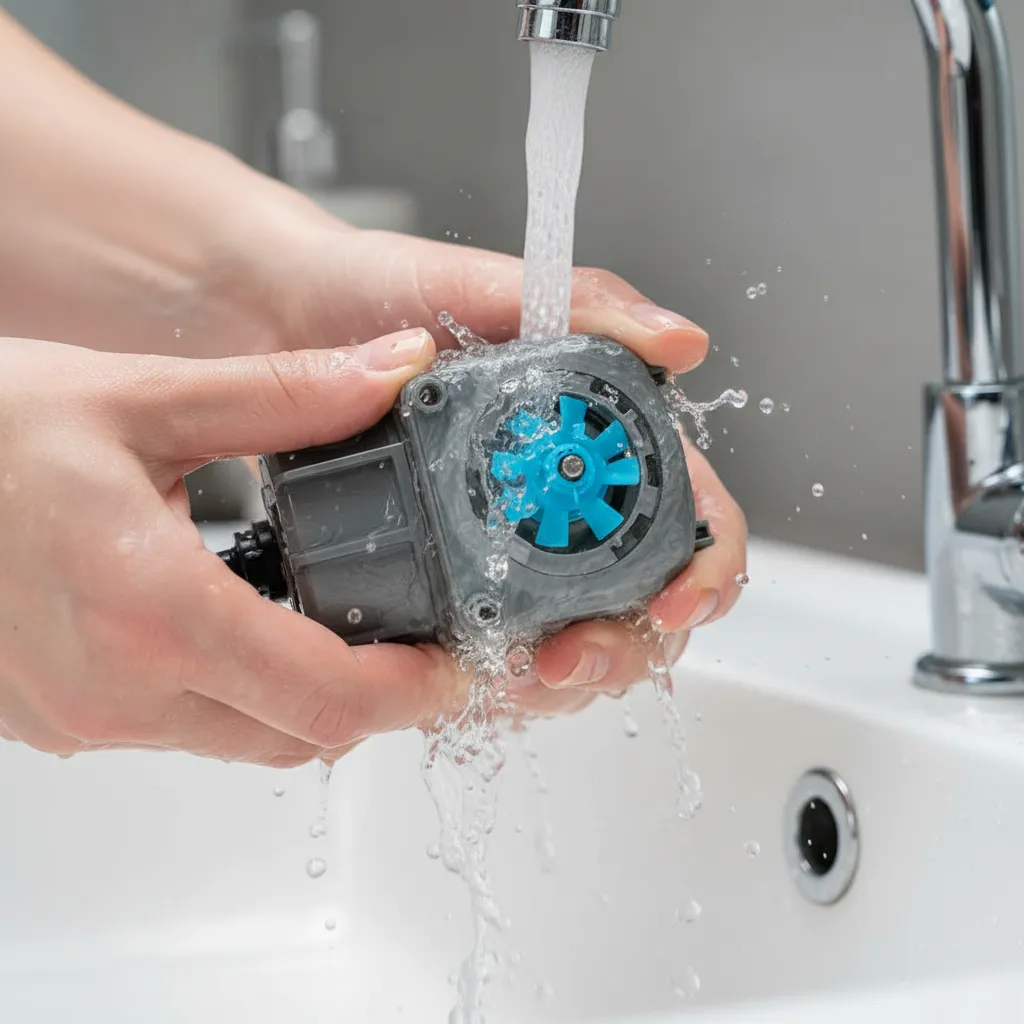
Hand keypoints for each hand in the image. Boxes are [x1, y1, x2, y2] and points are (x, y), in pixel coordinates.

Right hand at [0, 329, 478, 763]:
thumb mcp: (139, 396)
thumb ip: (284, 394)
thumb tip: (394, 368)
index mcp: (152, 609)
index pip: (327, 699)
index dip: (415, 693)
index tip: (460, 665)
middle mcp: (119, 687)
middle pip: (298, 737)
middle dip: (374, 699)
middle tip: (417, 639)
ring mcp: (86, 716)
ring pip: (244, 740)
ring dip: (306, 697)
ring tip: (341, 623)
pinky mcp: (64, 719)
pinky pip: (184, 729)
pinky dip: (238, 694)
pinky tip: (243, 624)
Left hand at [228, 226, 747, 718]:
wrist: (276, 313)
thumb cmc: (376, 295)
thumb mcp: (477, 286)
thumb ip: (583, 306)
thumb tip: (680, 344)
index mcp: (595, 440)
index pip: (689, 520)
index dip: (700, 570)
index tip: (671, 602)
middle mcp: (562, 502)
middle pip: (641, 602)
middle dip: (624, 646)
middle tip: (569, 658)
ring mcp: (506, 548)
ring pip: (574, 641)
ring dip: (561, 678)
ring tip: (515, 673)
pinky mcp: (447, 579)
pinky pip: (494, 652)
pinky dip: (498, 679)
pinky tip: (475, 679)